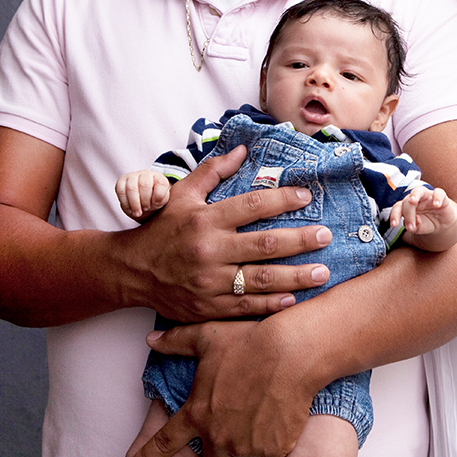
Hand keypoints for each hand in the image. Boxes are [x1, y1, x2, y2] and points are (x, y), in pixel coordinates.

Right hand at [116, 170, 171, 220]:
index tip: (156, 203)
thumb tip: (155, 201)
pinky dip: (125, 203)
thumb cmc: (153, 198)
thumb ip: (161, 199)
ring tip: (137, 212)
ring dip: (134, 203)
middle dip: (145, 200)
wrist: (142, 197)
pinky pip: (121, 191)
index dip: (159, 196)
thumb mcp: (161, 200)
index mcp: (158, 177)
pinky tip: (130, 209)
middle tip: (146, 209)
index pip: (161, 183)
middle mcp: (145, 174)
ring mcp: (132, 176)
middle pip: (145, 185)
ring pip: (131, 188)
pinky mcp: (121, 181)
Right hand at [117, 145, 333, 321]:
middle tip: (325, 236)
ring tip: (321, 272)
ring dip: (295, 277)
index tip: (307, 197)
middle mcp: (209, 250)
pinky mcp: (208, 307)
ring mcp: (209, 282)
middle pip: (265, 244)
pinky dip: (271, 304)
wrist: (130, 271)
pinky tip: (293, 299)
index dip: (283, 199)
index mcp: (205, 219)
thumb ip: (212, 172)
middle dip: (300, 241)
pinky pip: (246, 307)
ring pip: (260, 280)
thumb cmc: (160, 228)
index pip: (252, 206)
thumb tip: (242, 149)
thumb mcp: (181, 194)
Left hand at [124, 320, 318, 456]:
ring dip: (247, 445)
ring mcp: (246, 445)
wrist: (292, 352)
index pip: (163, 443)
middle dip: (220, 447)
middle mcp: (218, 435)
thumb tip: (153, 340)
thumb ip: (177, 342)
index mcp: (198, 412)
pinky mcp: (273, 449)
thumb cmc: (252, 343)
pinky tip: (276, 424)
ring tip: (259, 416)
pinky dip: (271, 449)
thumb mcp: (208, 337)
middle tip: (234, 424)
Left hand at [392, 186, 456, 251]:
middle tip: (410, 226)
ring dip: (415, 195)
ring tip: (413, 201)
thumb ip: (415, 227)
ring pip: (419, 190)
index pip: (398, 207)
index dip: (394, 215)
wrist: (443, 223)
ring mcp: (428, 196)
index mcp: (407, 207)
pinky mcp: (441, 197)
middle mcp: (416, 199)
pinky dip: (437, 197)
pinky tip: (436, 205)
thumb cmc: (428, 223)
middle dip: (407, 213)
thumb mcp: (420, 228)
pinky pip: (439, 193)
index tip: (394, 225)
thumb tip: (412, 224)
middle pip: (407, 201)